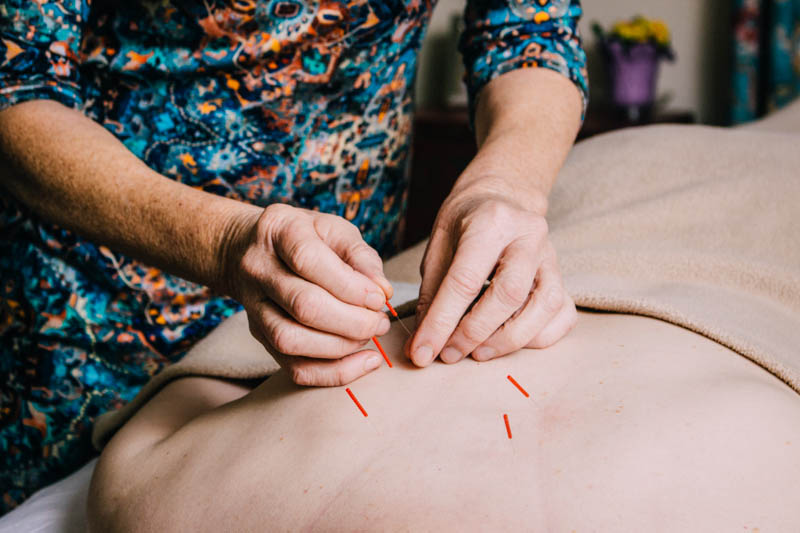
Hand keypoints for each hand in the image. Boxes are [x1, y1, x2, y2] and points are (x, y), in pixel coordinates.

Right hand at [220, 204, 392, 385]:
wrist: (246, 248)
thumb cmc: (302, 236)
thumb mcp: (333, 228)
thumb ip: (360, 256)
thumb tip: (383, 291)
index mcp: (280, 231)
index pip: (309, 261)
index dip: (351, 286)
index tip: (380, 298)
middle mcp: (259, 269)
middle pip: (303, 306)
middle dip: (352, 321)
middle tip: (380, 322)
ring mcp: (253, 306)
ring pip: (291, 340)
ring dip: (341, 348)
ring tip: (368, 337)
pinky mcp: (259, 336)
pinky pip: (292, 367)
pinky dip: (332, 373)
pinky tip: (361, 362)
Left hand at [406, 184, 576, 366]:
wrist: (501, 199)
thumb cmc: (465, 224)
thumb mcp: (439, 247)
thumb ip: (433, 293)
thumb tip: (425, 342)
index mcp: (491, 222)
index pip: (465, 280)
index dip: (441, 322)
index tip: (423, 351)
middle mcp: (528, 235)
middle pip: (508, 295)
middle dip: (474, 333)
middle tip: (449, 354)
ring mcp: (551, 256)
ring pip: (543, 307)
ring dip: (507, 341)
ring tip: (476, 353)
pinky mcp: (562, 275)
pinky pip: (563, 314)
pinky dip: (538, 337)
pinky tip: (509, 342)